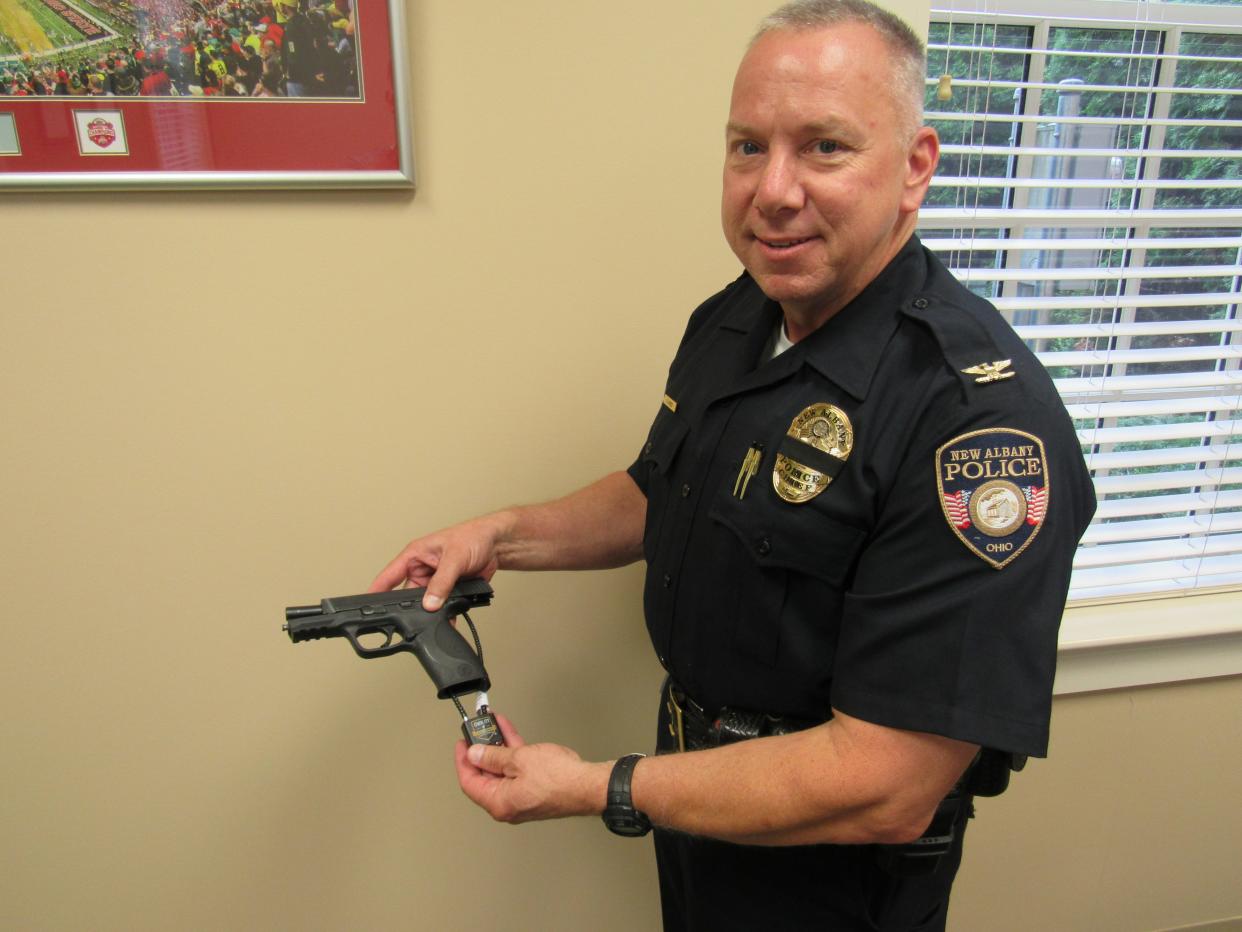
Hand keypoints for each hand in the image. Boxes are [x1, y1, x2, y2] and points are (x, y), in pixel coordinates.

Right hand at [368, 512, 510, 607]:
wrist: (496, 544)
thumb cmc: (472, 537)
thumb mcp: (454, 557)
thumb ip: (442, 581)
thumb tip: (430, 602)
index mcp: (415, 555)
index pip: (389, 575)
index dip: (377, 589)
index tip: (367, 605)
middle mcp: (422, 569)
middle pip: (407, 595)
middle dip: (412, 607)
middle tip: (416, 616)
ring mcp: (434, 582)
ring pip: (425, 604)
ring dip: (430, 612)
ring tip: (435, 618)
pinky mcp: (448, 591)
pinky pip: (441, 607)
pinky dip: (445, 615)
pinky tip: (449, 620)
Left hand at [454, 713, 609, 823]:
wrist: (587, 785)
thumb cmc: (559, 779)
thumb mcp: (519, 760)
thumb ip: (493, 756)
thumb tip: (476, 754)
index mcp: (499, 803)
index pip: (470, 782)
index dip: (462, 761)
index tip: (462, 743)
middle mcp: (508, 804)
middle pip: (485, 776)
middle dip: (481, 750)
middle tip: (478, 731)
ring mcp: (521, 797)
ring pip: (502, 770)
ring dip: (498, 747)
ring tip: (494, 725)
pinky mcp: (534, 789)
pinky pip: (516, 770)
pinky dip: (512, 752)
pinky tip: (510, 734)